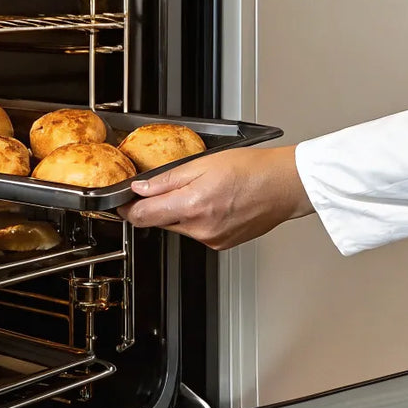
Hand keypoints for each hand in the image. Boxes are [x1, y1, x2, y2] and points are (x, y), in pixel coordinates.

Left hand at [119, 145, 314, 249]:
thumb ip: (167, 179)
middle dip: (158, 206)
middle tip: (172, 187)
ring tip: (204, 192)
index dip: (128, 209)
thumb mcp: (203, 163)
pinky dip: (198, 219)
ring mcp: (212, 239)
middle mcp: (200, 228)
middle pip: (160, 222)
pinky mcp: (221, 244)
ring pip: (179, 227)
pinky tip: (215, 204)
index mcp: (193, 205)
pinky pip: (198, 233)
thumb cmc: (253, 170)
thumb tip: (140, 188)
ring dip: (180, 212)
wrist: (285, 185)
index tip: (123, 203)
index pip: (143, 216)